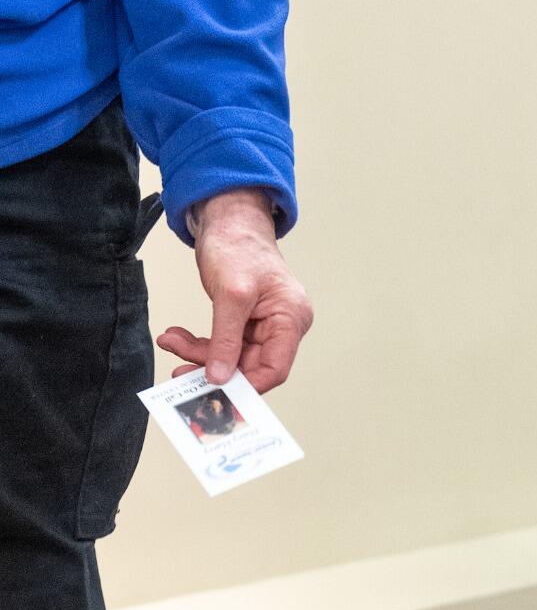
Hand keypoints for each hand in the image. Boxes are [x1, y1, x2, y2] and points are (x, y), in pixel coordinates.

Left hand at [157, 188, 312, 394]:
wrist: (227, 218)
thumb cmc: (238, 245)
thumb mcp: (230, 294)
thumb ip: (226, 339)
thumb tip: (219, 377)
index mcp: (291, 318)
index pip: (274, 368)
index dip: (246, 385)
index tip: (216, 391)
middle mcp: (282, 325)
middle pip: (250, 366)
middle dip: (213, 368)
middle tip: (180, 372)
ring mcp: (263, 324)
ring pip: (231, 357)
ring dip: (199, 354)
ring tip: (171, 343)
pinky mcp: (244, 321)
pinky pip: (223, 343)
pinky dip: (198, 343)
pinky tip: (176, 336)